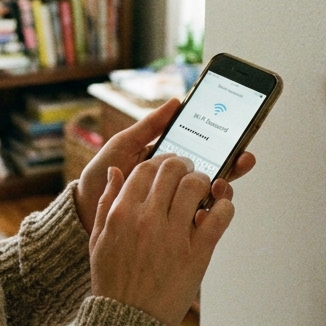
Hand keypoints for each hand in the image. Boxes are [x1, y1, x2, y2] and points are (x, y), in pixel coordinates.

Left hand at [73, 98, 255, 234]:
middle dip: (233, 163)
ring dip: (224, 186)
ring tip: (225, 180)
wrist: (82, 211)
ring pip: (209, 195)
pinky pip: (195, 218)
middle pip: (213, 171)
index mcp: (166, 160)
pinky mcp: (170, 224)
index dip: (221, 143)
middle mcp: (174, 182)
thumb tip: (177, 101)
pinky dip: (208, 212)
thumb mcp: (124, 145)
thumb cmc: (101, 174)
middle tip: (244, 158)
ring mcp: (174, 204)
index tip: (237, 133)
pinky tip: (212, 206)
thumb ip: (149, 126)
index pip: (202, 149)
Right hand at [88, 154, 234, 325]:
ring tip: (206, 190)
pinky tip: (221, 209)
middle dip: (185, 166)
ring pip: (197, 186)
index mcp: (121, 213)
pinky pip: (220, 216)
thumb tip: (116, 172)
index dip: (162, 161)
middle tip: (190, 173)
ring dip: (205, 182)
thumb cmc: (112, 281)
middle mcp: (147, 219)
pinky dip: (225, 205)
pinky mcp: (197, 253)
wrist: (128, 321)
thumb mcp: (98, 239)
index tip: (170, 166)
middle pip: (174, 170)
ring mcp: (173, 235)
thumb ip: (106, 202)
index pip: (146, 168)